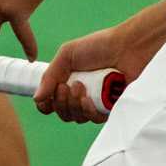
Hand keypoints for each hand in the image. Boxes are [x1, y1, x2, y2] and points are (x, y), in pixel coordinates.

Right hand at [33, 0, 165, 123]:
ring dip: (73, 105)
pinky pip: (93, 119)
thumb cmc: (100, 46)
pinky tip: (88, 99)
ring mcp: (95, 103)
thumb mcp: (68, 54)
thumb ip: (50, 75)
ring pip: (75, 118)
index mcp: (68, 80)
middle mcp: (80, 94)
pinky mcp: (109, 109)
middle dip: (60, 102)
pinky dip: (87, 111)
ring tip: (80, 86)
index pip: (50, 102)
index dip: (45, 104)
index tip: (45, 97)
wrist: (128, 48)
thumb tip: (37, 98)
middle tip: (67, 86)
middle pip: (61, 112)